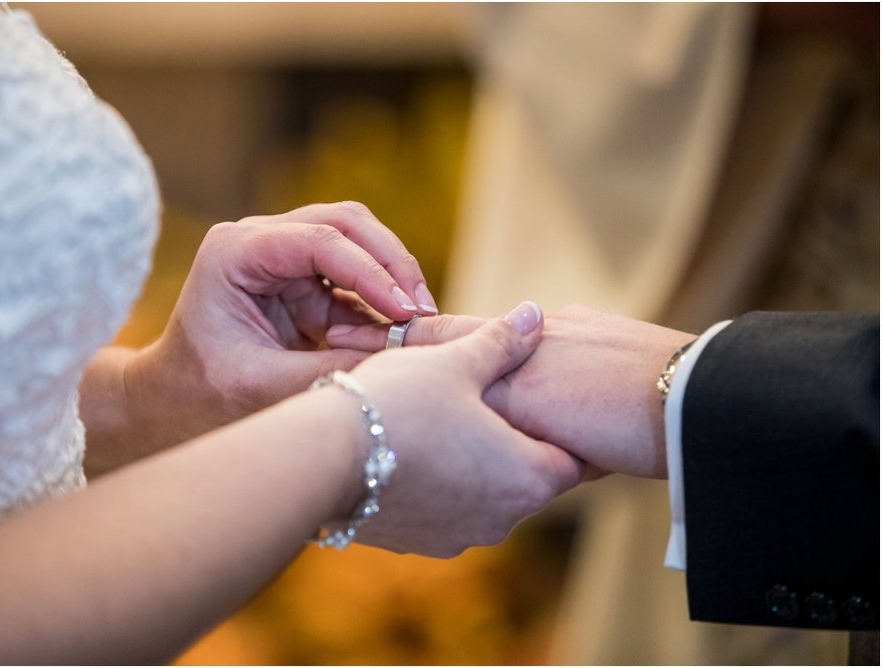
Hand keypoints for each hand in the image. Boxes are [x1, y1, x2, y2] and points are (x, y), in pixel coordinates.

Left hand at [128, 201, 439, 449]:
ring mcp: (282, 254)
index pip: (319, 241)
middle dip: (391, 262)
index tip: (408, 312)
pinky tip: (400, 331)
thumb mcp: (263, 387)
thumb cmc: (202, 394)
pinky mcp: (301, 279)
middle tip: (423, 310)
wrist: (172, 401)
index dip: (372, 273)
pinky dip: (380, 300)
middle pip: (345, 223)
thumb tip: (399, 362)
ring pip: (357, 240)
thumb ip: (328, 371)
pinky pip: (354, 277)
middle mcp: (259, 239)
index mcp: (235, 251)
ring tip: (419, 320)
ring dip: (391, 275)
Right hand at [340, 302, 585, 556]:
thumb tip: (535, 315)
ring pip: (483, 493)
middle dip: (515, 441)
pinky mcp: (416, 543)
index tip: (559, 406)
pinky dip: (439, 482)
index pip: (574, 458)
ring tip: (449, 422)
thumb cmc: (396, 404)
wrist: (320, 460)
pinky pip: (443, 509)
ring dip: (475, 464)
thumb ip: (502, 342)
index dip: (567, 427)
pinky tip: (413, 447)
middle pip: (527, 476)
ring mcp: (457, 537)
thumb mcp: (455, 361)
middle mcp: (502, 519)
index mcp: (527, 476)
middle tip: (501, 403)